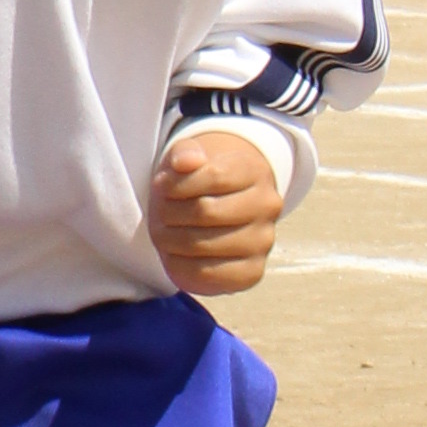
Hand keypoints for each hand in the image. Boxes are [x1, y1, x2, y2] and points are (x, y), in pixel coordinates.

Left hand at [149, 125, 283, 298]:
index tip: (162, 185)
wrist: (217, 212)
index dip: (177, 183)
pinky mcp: (251, 273)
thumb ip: (184, 152)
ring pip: (201, 244)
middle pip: (204, 212)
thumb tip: (186, 161)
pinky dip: (178, 265)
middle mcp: (267, 207)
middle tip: (159, 211)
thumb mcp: (188, 157)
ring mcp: (263, 242)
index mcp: (255, 172)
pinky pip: (205, 274)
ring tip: (164, 230)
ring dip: (168, 238)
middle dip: (169, 212)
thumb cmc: (196, 183)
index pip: (213, 177)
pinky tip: (174, 253)